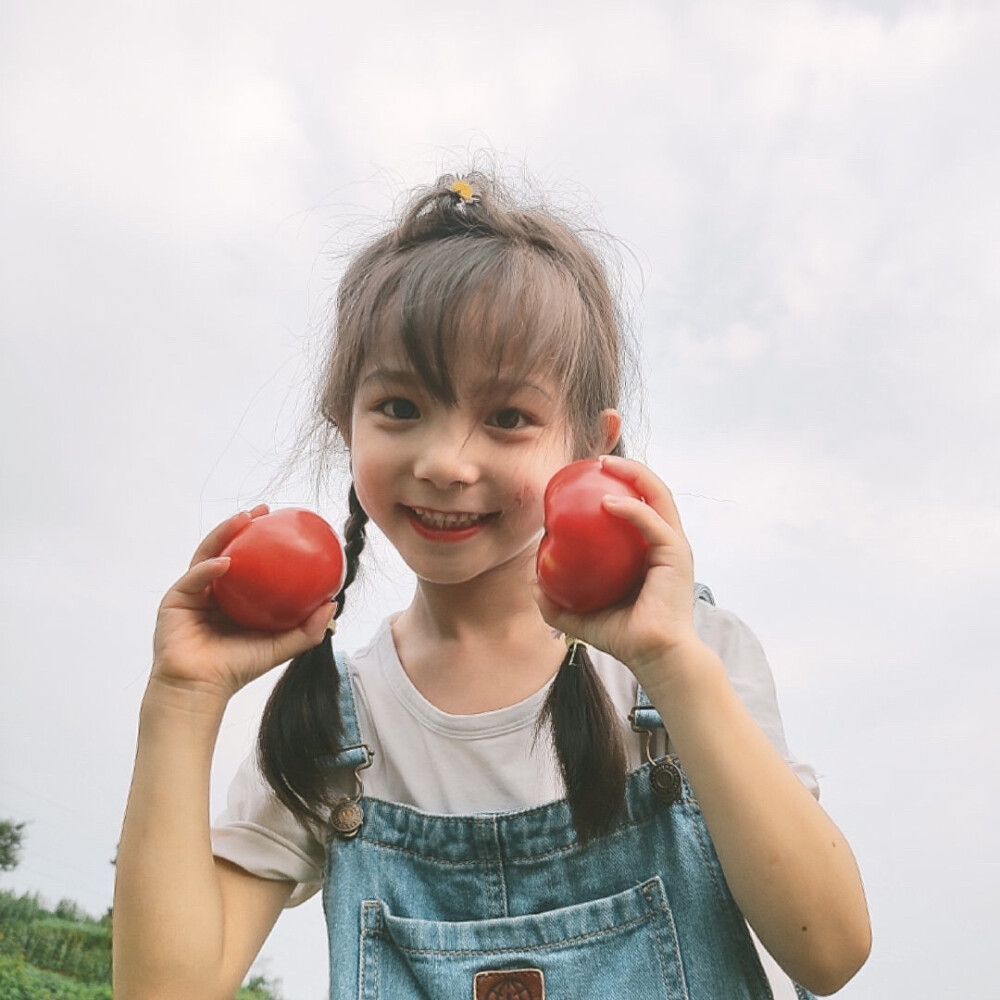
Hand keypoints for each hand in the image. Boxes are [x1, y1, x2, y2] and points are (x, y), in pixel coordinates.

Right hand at [151, 505, 333, 703]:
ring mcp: (193, 593)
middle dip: (241, 526)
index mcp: (235, 597)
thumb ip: (307, 629)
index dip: (263, 540)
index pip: (249, 561)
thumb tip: (333, 604)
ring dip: (224, 533)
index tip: (282, 522)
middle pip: (226, 548)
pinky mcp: (175, 600)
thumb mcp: (280, 646)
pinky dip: (209, 568)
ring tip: (243, 519)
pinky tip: (226, 561)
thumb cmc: (237, 669)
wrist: (201, 689)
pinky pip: (194, 578)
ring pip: (207, 554)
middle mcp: (214, 590)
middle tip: (261, 511)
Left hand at [533, 456, 704, 687]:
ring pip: (658, 496)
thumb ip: (557, 601)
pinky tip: (608, 502)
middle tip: (596, 460)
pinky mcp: (677, 556)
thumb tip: (531, 584)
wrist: (654, 658)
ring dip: (633, 474)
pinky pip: (653, 523)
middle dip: (627, 468)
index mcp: (649, 549)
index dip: (620, 482)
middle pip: (652, 491)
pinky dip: (632, 509)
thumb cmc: (625, 636)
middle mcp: (665, 541)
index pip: (639, 504)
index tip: (589, 473)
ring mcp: (674, 546)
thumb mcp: (582, 615)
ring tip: (604, 465)